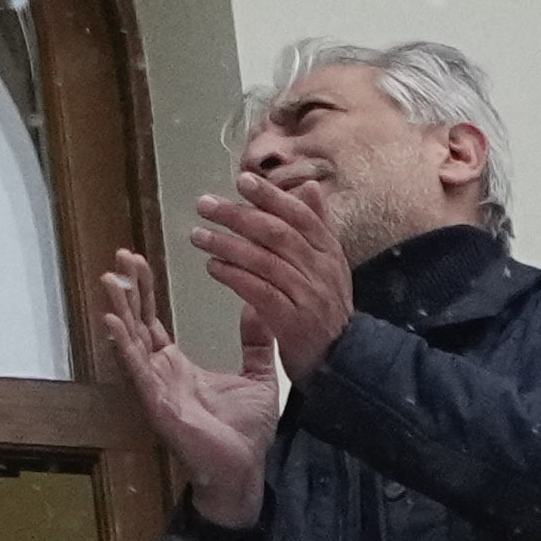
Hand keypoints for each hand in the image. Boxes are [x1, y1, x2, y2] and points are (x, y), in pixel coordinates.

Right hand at [97, 248, 278, 528]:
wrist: (247, 468)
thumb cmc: (246, 431)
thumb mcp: (258, 378)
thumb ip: (256, 344)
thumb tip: (258, 308)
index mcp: (176, 365)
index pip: (153, 320)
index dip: (144, 291)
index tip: (137, 260)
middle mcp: (159, 372)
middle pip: (136, 323)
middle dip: (127, 290)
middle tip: (120, 257)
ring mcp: (155, 387)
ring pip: (131, 341)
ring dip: (119, 310)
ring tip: (110, 280)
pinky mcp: (157, 402)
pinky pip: (137, 369)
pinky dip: (124, 344)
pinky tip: (113, 321)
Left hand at [191, 169, 354, 379]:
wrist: (343, 360)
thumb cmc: (325, 307)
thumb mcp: (328, 264)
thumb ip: (316, 225)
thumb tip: (309, 186)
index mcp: (329, 252)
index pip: (301, 216)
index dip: (271, 196)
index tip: (241, 180)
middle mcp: (321, 270)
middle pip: (278, 234)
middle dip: (239, 215)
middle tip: (205, 204)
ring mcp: (309, 296)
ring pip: (265, 261)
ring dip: (227, 244)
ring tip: (198, 235)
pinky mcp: (294, 322)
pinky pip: (260, 292)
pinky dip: (234, 276)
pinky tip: (213, 266)